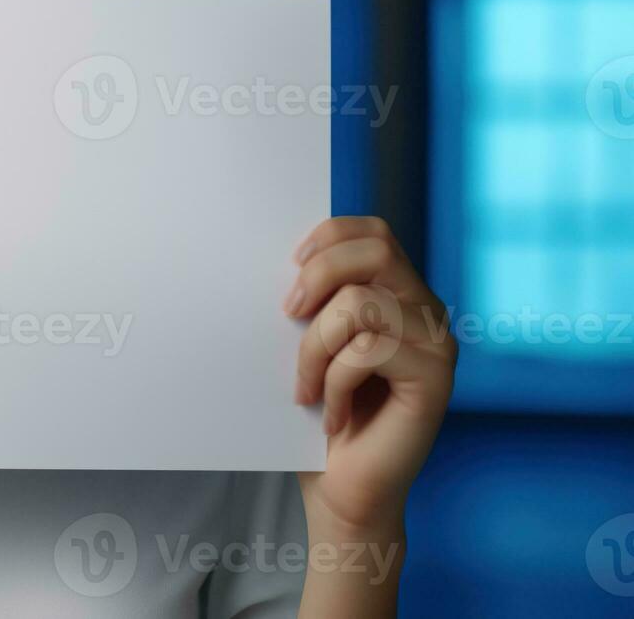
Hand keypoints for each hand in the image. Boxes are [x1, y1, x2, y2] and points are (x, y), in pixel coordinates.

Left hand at [286, 216, 457, 535]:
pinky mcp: (436, 379)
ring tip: (306, 388)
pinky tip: (332, 416)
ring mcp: (437, 344)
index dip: (329, 237)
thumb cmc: (319, 414)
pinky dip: (334, 383)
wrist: (341, 489)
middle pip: (375, 251)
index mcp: (398, 294)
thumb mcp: (311, 343)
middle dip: (318, 276)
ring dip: (315, 346)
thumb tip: (284, 262)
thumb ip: (314, 300)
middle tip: (288, 315)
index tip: (291, 267)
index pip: (373, 232)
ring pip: (361, 304)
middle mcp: (427, 310)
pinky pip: (368, 352)